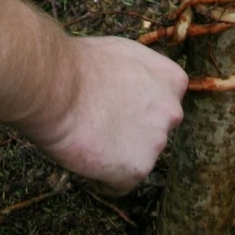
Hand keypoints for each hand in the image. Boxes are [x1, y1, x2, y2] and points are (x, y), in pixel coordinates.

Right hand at [26, 36, 186, 190]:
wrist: (61, 89)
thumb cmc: (84, 65)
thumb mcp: (124, 52)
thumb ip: (142, 72)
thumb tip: (134, 83)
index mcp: (173, 81)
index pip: (164, 101)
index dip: (138, 105)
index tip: (118, 105)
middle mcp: (172, 113)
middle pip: (155, 130)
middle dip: (133, 131)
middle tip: (103, 124)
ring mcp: (157, 143)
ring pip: (138, 156)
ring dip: (118, 153)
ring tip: (92, 138)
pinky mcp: (138, 170)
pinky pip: (121, 182)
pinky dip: (104, 177)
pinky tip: (88, 156)